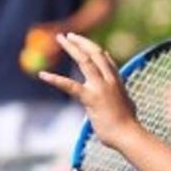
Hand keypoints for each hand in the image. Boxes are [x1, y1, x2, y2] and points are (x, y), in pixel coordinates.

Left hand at [38, 33, 140, 149]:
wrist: (128, 134)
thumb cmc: (127, 125)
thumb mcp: (126, 105)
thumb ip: (121, 98)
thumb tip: (123, 100)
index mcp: (118, 82)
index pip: (107, 61)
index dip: (97, 51)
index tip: (88, 46)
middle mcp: (110, 80)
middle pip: (95, 53)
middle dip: (82, 42)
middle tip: (69, 36)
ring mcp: (100, 87)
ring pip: (85, 60)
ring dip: (72, 47)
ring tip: (60, 38)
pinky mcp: (90, 98)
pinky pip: (70, 86)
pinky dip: (55, 79)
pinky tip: (43, 75)